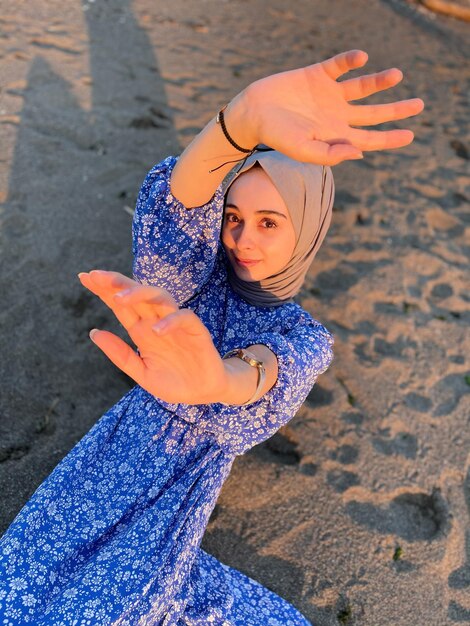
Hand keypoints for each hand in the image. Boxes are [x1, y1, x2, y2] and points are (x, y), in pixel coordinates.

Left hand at [78, 270, 228, 403]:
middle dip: (117, 283)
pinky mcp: (196, 331)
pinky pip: (184, 318)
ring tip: (119, 299)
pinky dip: (170, 321)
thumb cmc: (173, 382)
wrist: (203, 393)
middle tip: (96, 276)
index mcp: (141, 330)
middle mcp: (157, 322)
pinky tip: (156, 330)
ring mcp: (176, 324)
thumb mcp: (141, 373)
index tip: (84, 277)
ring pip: (159, 297)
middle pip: (137, 294)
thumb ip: (120, 355)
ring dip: (140, 294)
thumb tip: (93, 333)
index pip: (120, 304)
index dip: (104, 290)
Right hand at [239, 49, 423, 164]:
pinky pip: (339, 65)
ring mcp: (328, 94)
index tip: (410, 136)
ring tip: (397, 76)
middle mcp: (336, 115)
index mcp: (335, 135)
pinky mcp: (317, 75)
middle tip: (419, 106)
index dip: (390, 139)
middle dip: (396, 111)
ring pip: (362, 88)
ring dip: (380, 81)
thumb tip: (361, 152)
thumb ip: (331, 154)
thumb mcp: (303, 149)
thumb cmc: (276, 136)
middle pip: (373, 114)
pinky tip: (361, 58)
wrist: (253, 112)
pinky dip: (351, 60)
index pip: (368, 139)